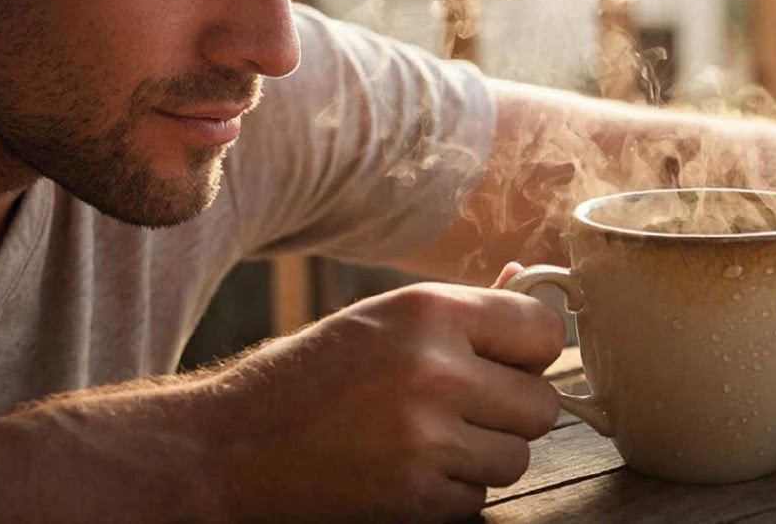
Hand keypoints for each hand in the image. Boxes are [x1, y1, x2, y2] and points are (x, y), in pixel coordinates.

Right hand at [203, 278, 564, 521]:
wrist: (230, 448)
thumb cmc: (308, 375)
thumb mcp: (382, 319)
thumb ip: (463, 309)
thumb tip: (527, 279)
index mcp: (430, 311)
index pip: (545, 330)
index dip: (532, 350)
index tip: (512, 361)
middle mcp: (436, 369)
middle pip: (542, 403)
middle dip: (512, 410)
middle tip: (466, 407)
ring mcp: (427, 438)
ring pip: (517, 456)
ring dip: (484, 454)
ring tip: (430, 439)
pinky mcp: (416, 496)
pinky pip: (478, 496)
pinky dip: (452, 490)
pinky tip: (406, 468)